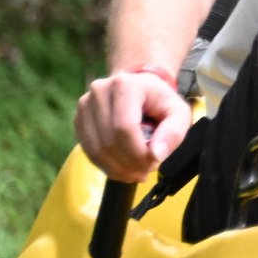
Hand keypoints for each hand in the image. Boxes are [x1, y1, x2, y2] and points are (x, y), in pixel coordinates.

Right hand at [74, 69, 190, 182]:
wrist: (139, 88)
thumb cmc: (160, 100)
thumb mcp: (178, 112)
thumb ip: (173, 132)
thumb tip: (156, 155)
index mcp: (125, 85)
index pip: (125, 128)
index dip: (138, 153)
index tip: (154, 163)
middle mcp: (99, 92)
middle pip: (109, 141)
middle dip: (129, 164)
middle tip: (146, 171)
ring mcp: (85, 106)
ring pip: (96, 150)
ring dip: (118, 169)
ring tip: (136, 172)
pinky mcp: (79, 120)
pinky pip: (89, 152)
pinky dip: (107, 166)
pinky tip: (122, 169)